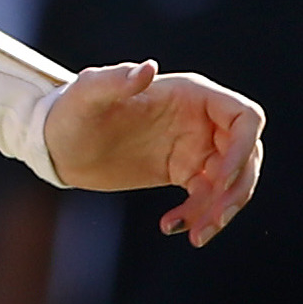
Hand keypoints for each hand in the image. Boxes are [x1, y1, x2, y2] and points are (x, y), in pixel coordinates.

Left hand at [43, 61, 265, 246]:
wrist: (56, 143)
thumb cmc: (71, 110)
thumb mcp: (88, 94)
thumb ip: (115, 80)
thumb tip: (148, 68)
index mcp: (191, 94)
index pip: (244, 118)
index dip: (243, 149)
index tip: (221, 179)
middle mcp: (200, 119)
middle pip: (246, 154)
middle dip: (237, 188)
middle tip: (215, 218)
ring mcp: (194, 146)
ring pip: (231, 181)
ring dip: (222, 209)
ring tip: (197, 235)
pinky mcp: (181, 172)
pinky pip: (206, 197)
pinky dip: (198, 216)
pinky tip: (170, 227)